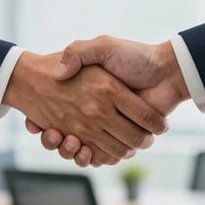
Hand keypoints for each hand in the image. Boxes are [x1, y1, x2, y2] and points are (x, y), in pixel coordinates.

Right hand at [24, 37, 189, 165]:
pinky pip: (103, 156)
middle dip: (57, 141)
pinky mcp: (124, 138)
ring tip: (69, 141)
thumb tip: (57, 74)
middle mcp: (99, 112)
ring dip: (72, 151)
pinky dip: (92, 159)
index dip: (45, 122)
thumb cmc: (136, 56)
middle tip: (52, 135)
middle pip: (69, 135)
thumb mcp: (103, 46)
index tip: (36, 124)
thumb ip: (78, 52)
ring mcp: (111, 126)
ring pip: (84, 149)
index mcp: (91, 93)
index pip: (59, 111)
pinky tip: (85, 151)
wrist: (168, 70)